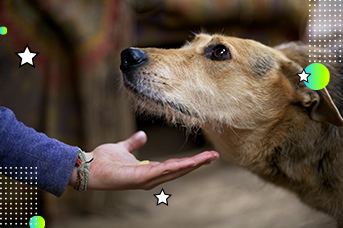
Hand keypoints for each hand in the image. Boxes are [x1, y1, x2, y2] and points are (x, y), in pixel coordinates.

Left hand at [69, 131, 218, 189]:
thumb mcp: (123, 147)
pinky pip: (163, 171)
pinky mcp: (140, 178)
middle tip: (214, 156)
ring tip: (209, 158)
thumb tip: (143, 134)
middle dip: (198, 163)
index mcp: (149, 170)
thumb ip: (134, 142)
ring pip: (175, 171)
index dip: (190, 161)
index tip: (205, 155)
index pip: (174, 166)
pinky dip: (178, 167)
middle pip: (180, 170)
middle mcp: (151, 177)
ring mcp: (147, 179)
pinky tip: (190, 163)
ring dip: (193, 165)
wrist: (88, 166)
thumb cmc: (104, 160)